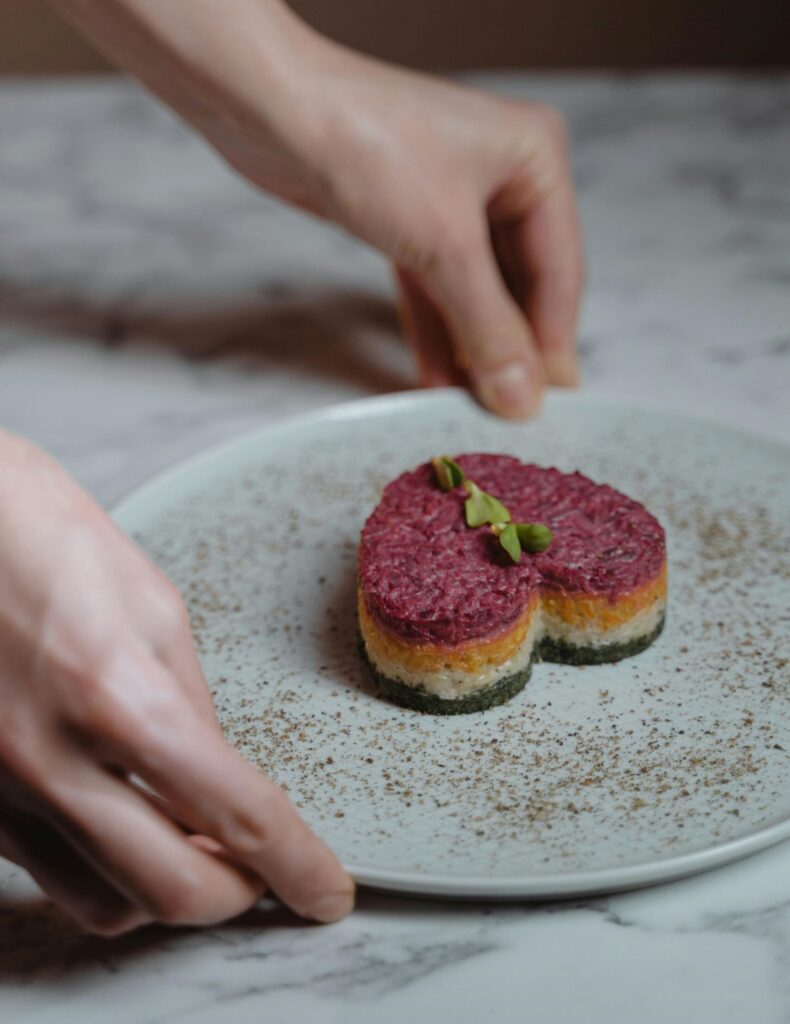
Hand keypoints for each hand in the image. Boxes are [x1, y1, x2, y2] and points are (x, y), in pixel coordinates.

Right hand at [0, 432, 353, 933]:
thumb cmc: (40, 534)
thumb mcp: (151, 606)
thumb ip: (190, 704)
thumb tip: (219, 774)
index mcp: (118, 697)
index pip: (237, 814)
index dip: (298, 866)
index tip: (327, 892)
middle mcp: (51, 760)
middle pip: (173, 890)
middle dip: (238, 895)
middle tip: (266, 873)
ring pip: (104, 904)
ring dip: (167, 892)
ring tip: (197, 849)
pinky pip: (49, 870)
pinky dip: (105, 870)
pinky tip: (129, 829)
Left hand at [51, 0, 583, 418]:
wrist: (270, 111)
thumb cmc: (366, 143)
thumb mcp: (444, 245)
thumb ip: (489, 328)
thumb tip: (522, 396)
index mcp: (535, 160)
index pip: (560, 272)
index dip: (553, 344)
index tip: (550, 404)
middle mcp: (501, 177)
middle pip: (519, 285)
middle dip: (509, 350)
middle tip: (511, 413)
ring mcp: (453, 199)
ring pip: (475, 292)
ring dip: (471, 350)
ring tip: (473, 408)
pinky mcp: (408, 220)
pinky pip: (434, 289)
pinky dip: (435, 332)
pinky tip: (436, 380)